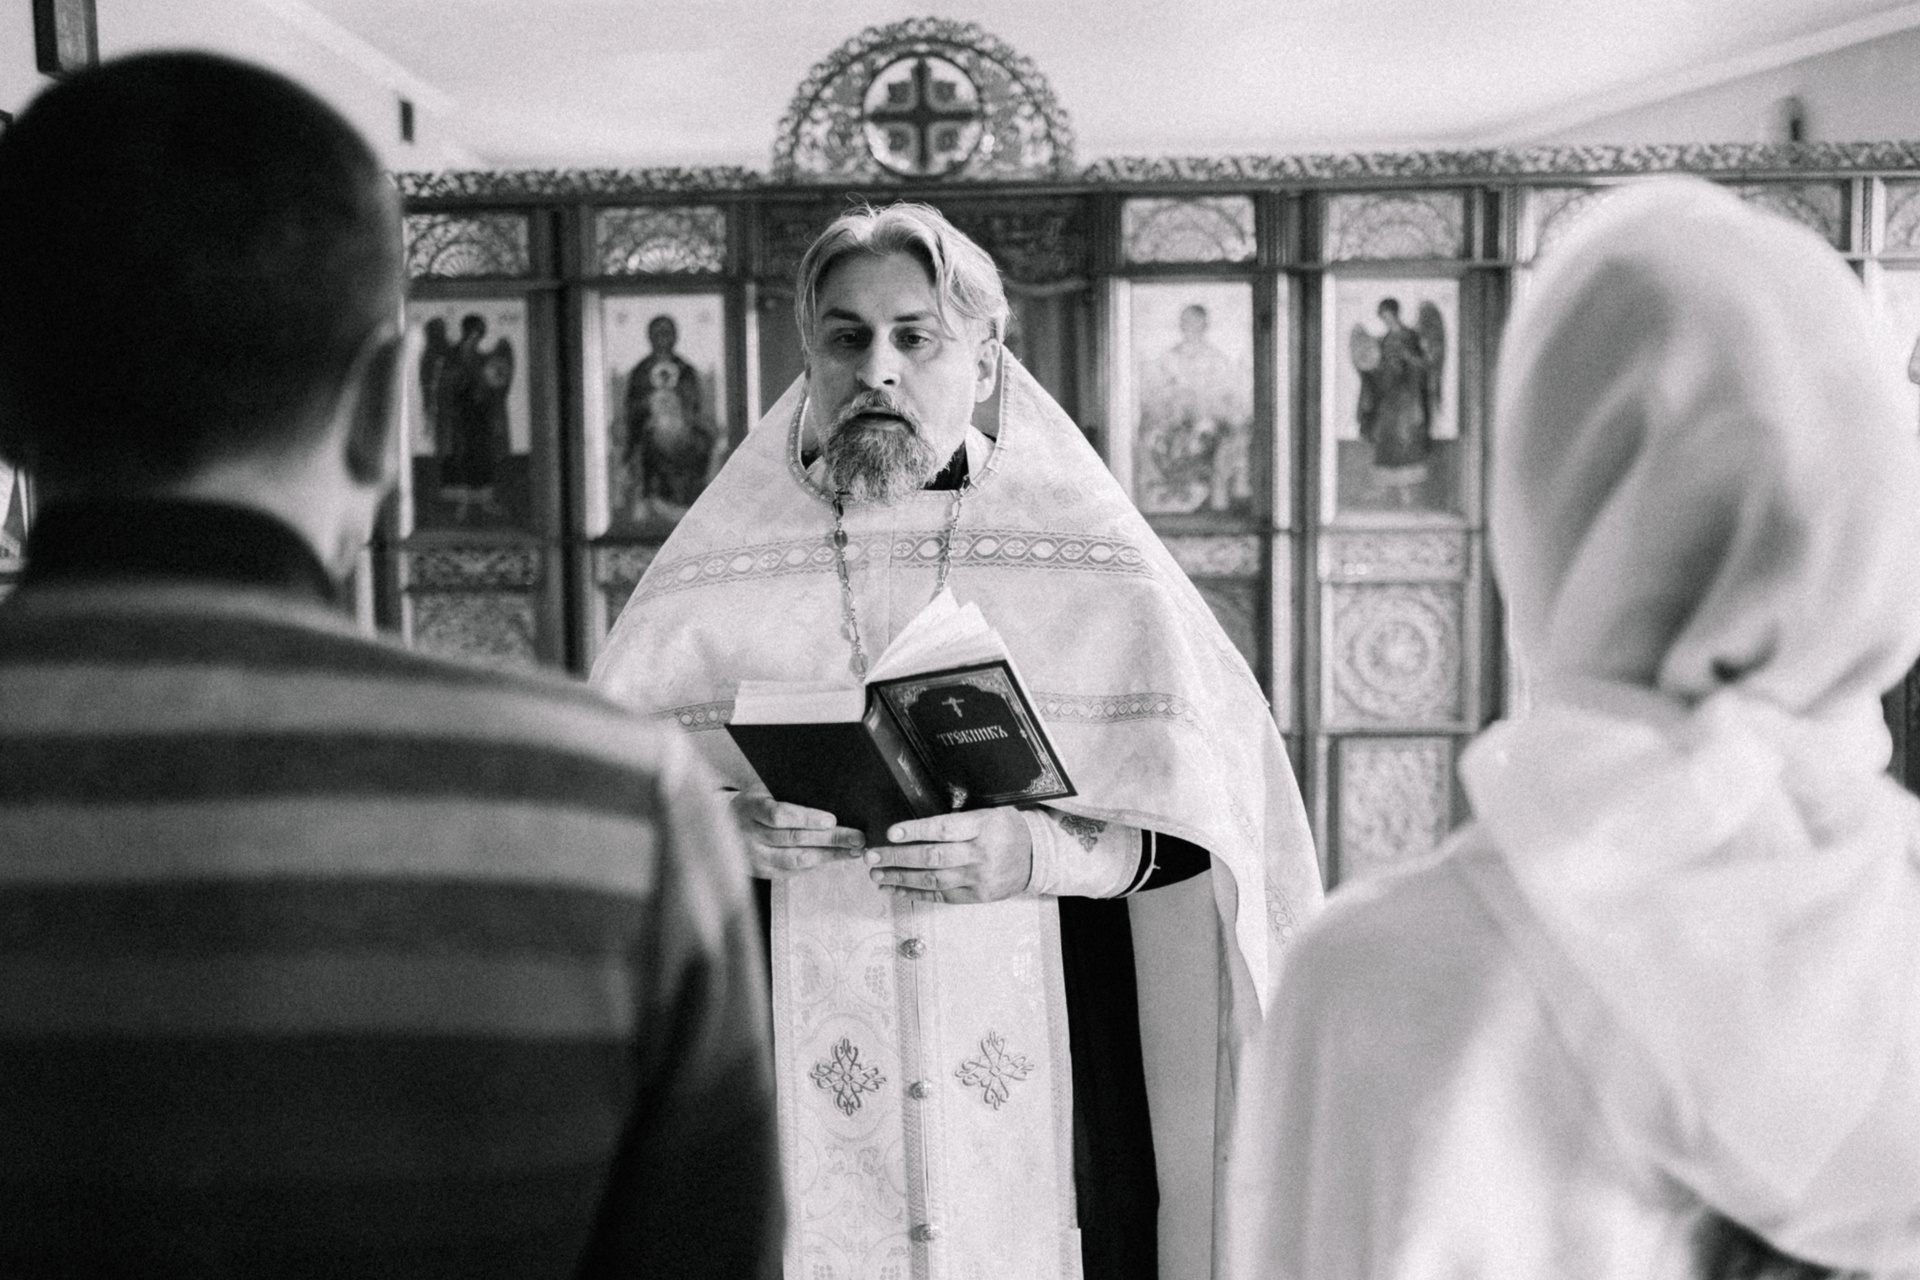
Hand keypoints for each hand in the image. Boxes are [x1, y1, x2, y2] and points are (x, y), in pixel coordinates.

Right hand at [727, 789, 865, 879]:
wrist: (720, 827)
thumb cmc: (753, 802)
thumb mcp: (762, 789)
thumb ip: (786, 793)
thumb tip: (827, 792)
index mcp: (751, 808)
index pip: (778, 814)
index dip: (806, 818)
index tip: (832, 820)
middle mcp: (750, 834)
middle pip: (793, 839)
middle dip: (830, 839)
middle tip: (857, 838)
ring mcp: (755, 857)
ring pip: (795, 859)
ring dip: (828, 856)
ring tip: (854, 851)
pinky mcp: (762, 872)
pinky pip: (792, 871)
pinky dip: (816, 866)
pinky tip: (835, 859)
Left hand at [865, 807, 1032, 904]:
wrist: (1037, 857)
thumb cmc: (1007, 828)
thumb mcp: (989, 812)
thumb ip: (958, 819)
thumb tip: (915, 826)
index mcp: (984, 826)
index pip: (944, 830)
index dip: (916, 831)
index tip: (891, 832)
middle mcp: (981, 854)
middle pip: (933, 857)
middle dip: (898, 858)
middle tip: (872, 856)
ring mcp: (979, 879)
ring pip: (933, 880)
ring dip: (901, 878)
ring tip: (877, 874)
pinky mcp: (977, 897)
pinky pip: (941, 896)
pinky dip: (916, 893)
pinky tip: (896, 889)